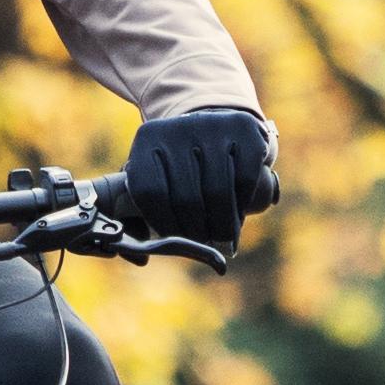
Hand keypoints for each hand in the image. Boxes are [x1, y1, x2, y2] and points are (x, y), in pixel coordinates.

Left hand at [121, 106, 278, 245]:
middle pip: (187, 196)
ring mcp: (213, 125)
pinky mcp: (244, 127)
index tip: (177, 240)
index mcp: (148, 139)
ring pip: (218, 191)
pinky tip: (239, 215)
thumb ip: (145, 212)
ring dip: (223, 225)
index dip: (164, 224)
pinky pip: (245, 179)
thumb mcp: (159, 177)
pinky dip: (243, 204)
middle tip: (205, 245)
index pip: (150, 192)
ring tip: (224, 240)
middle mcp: (178, 127)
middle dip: (197, 231)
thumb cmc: (182, 166)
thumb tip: (139, 259)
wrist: (215, 128)